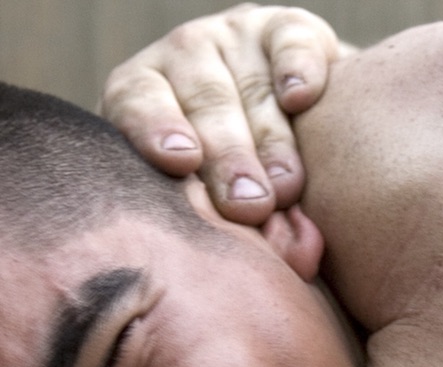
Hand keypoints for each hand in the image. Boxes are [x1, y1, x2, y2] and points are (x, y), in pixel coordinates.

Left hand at [101, 5, 348, 225]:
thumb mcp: (211, 211)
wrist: (306, 147)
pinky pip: (290, 42)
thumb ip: (218, 230)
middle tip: (248, 206)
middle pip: (203, 103)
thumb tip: (254, 264)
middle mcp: (183, 58)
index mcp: (141, 97)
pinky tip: (300, 96)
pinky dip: (296, 67)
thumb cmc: (238, 195)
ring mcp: (234, 38)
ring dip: (270, 139)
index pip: (136, 105)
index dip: (154, 130)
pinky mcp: (285, 27)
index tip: (179, 160)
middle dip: (228, 157)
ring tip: (286, 187)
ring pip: (250, 85)